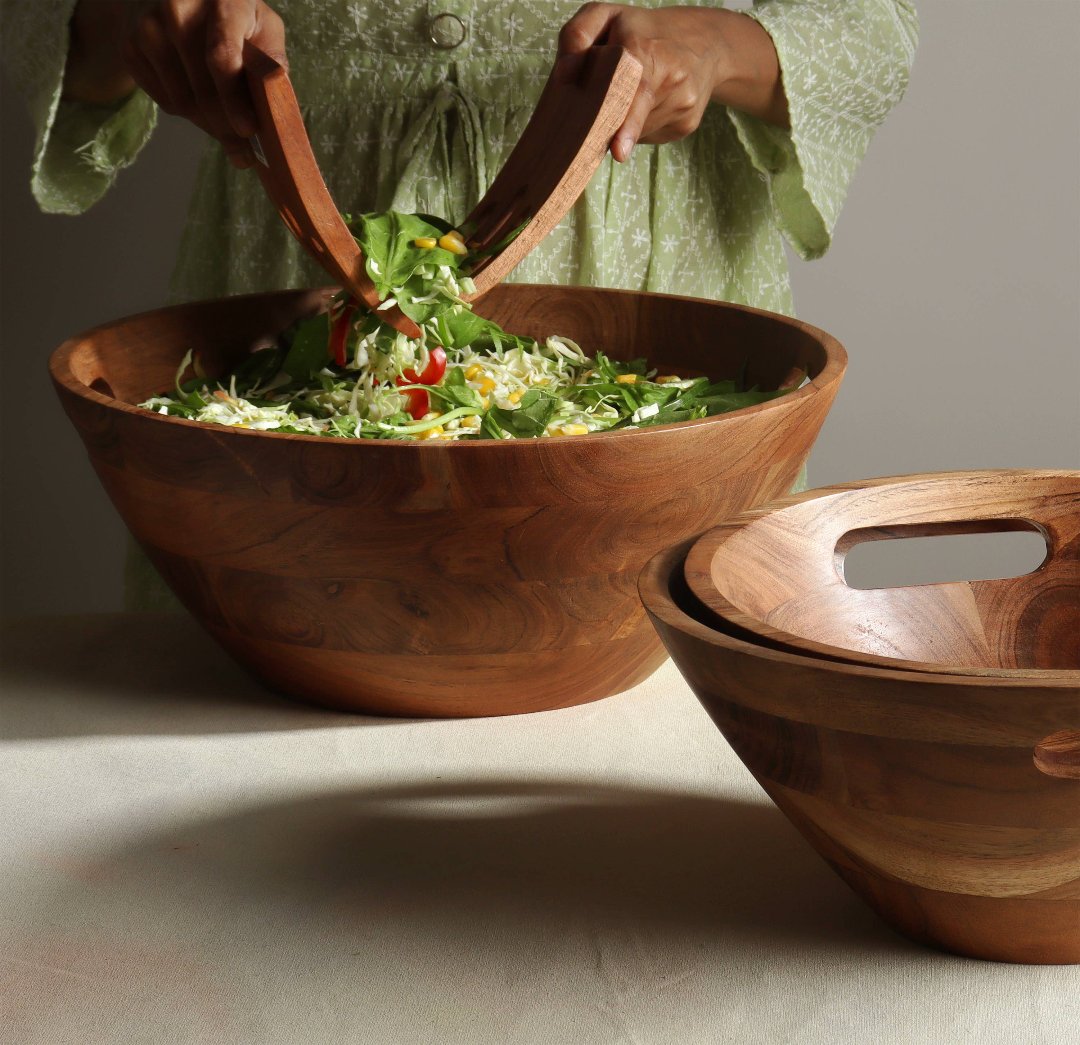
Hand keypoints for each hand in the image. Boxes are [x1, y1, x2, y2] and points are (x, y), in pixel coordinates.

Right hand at [67, 0, 286, 168]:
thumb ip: (271, 58)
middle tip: (244, 152)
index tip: (248, 130)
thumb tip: (277, 103)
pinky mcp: (131, 47)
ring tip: (226, 123)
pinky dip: (188, 113)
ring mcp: (149, 26)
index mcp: (222, 0)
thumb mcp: (261, 25)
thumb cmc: (231, 17)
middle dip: (227, 128)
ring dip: (210, 125)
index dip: (234, 100)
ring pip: (184, 103)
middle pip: (203, 90)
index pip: (222, 56)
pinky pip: (166, 102)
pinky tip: (199, 99)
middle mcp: (179, 7)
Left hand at [556, 3, 786, 161]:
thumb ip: (577, 35)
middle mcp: (671, 75)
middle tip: (604, 139)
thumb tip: (563, 74)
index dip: (627, 123)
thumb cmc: (644, 31)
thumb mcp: (607, 16)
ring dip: (624, 125)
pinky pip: (653, 136)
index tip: (618, 151)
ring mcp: (682, 103)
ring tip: (632, 97)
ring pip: (639, 132)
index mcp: (646, 48)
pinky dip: (641, 129)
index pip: (635, 89)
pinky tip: (649, 106)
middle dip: (613, 130)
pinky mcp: (687, 123)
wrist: (708, 41)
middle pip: (630, 118)